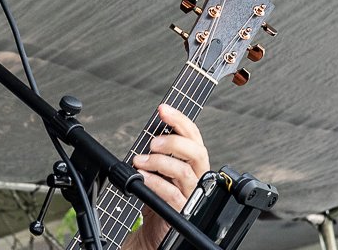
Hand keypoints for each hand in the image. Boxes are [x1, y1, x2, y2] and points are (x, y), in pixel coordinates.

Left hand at [123, 104, 209, 249]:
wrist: (154, 229)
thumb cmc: (157, 196)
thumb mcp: (157, 169)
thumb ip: (158, 152)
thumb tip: (149, 131)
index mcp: (192, 163)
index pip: (193, 136)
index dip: (179, 120)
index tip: (163, 109)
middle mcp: (197, 177)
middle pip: (198, 152)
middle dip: (174, 141)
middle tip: (154, 142)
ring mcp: (192, 194)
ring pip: (184, 172)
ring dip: (159, 162)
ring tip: (140, 161)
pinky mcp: (183, 211)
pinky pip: (172, 194)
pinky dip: (155, 182)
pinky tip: (142, 177)